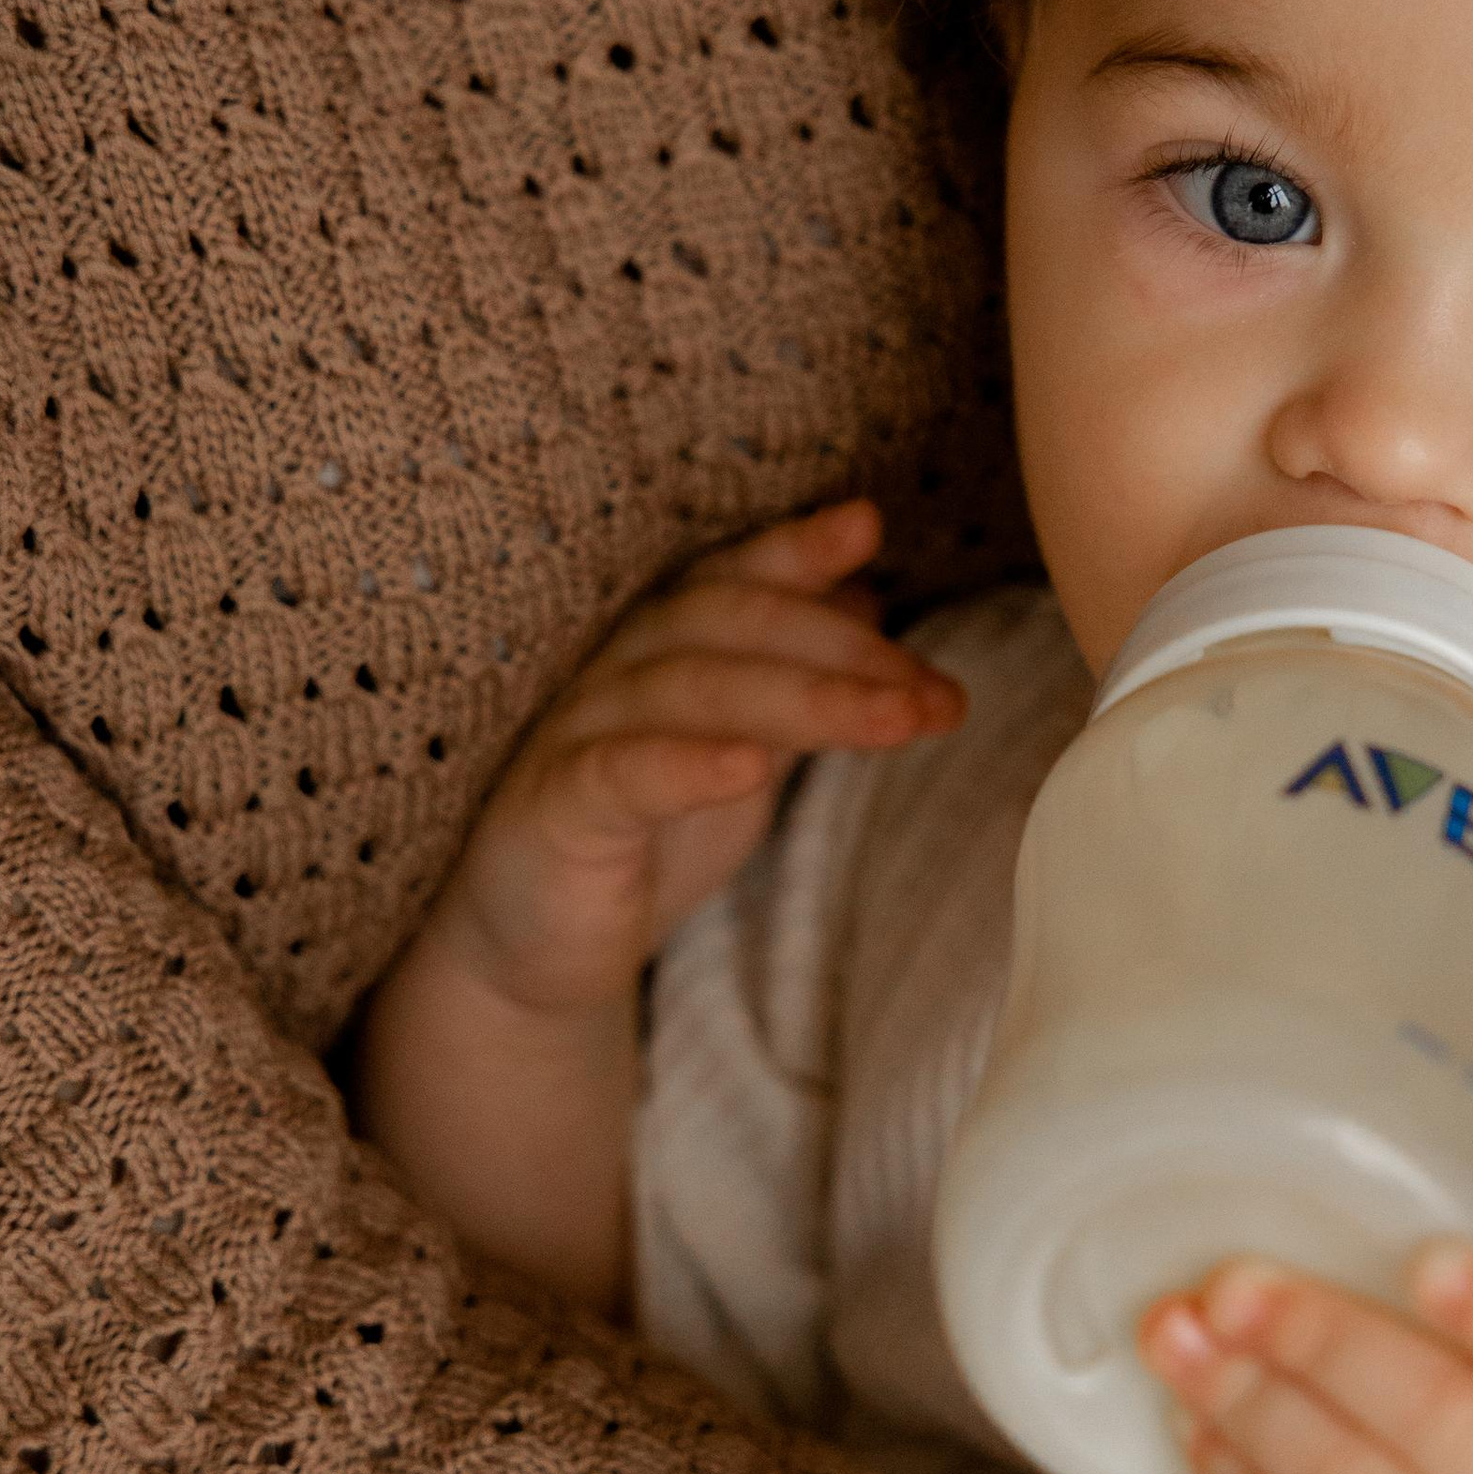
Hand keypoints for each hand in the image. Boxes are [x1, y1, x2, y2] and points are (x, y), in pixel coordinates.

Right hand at [417, 496, 962, 1022]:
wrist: (537, 947)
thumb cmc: (644, 838)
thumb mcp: (737, 747)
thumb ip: (792, 678)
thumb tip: (869, 600)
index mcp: (663, 646)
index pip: (733, 579)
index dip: (796, 549)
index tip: (866, 526)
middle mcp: (619, 669)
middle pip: (731, 625)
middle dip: (844, 653)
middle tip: (936, 696)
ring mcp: (580, 732)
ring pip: (694, 688)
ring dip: (807, 700)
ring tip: (895, 722)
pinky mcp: (556, 809)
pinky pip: (621, 772)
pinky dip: (688, 764)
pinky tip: (751, 767)